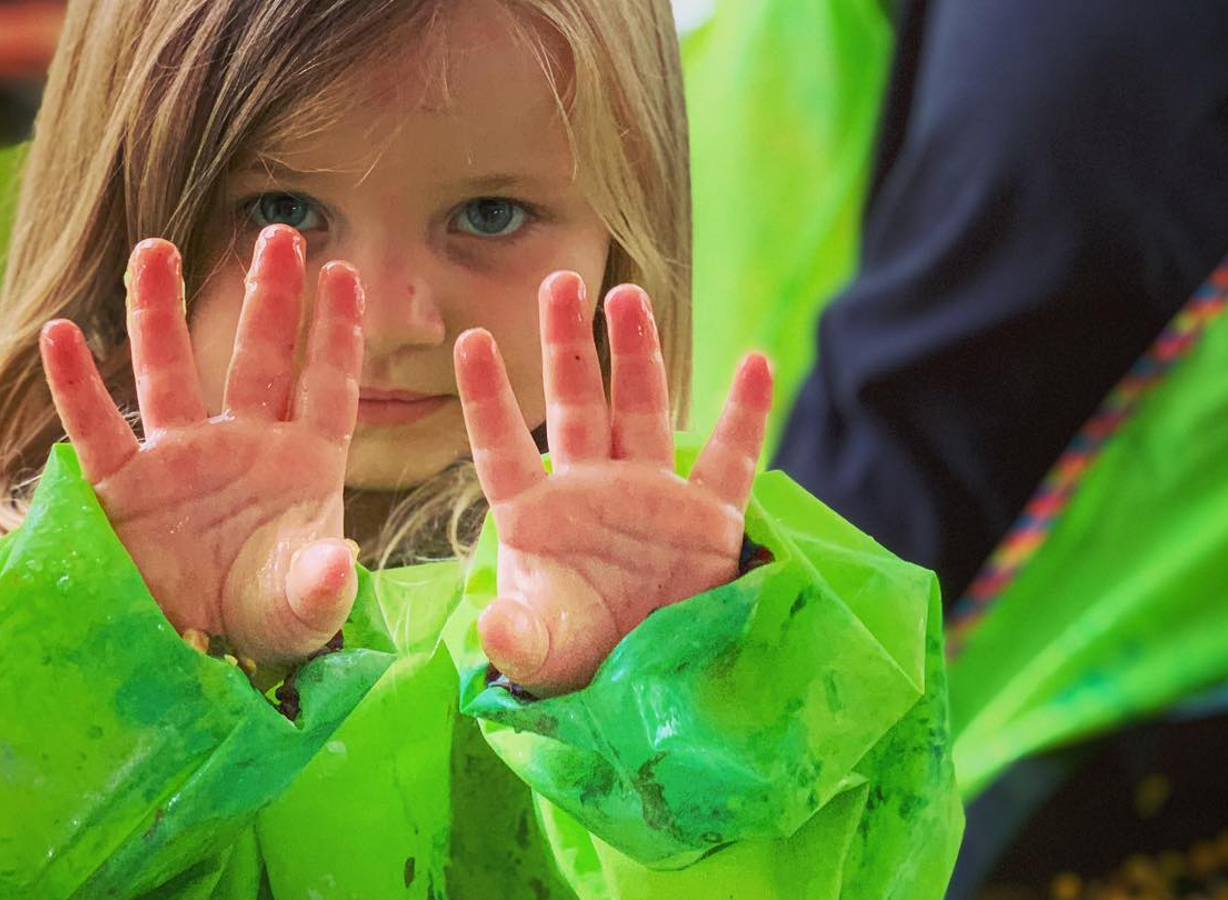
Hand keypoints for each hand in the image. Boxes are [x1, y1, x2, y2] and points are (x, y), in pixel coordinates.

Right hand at [39, 225, 364, 665]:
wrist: (198, 660)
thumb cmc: (267, 621)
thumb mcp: (303, 609)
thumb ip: (321, 583)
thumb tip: (340, 561)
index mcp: (303, 465)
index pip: (327, 387)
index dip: (336, 334)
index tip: (344, 275)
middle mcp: (243, 447)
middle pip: (259, 358)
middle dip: (270, 298)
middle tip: (280, 233)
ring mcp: (181, 461)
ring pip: (171, 372)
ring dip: (163, 312)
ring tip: (156, 248)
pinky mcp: (123, 488)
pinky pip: (97, 430)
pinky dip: (77, 386)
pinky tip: (60, 335)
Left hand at [454, 272, 772, 696]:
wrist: (648, 690)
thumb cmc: (577, 662)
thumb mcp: (541, 654)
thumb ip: (516, 639)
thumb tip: (489, 628)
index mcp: (536, 515)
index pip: (502, 445)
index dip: (488, 396)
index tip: (470, 339)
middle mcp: (591, 490)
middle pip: (576, 403)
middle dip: (566, 343)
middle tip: (560, 280)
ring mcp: (652, 498)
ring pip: (643, 410)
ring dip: (636, 354)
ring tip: (628, 298)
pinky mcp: (709, 521)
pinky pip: (733, 460)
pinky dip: (748, 414)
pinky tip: (758, 362)